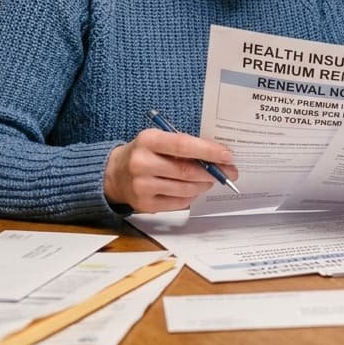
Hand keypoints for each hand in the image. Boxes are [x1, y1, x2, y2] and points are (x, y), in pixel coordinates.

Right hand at [104, 129, 237, 213]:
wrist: (114, 174)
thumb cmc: (144, 153)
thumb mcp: (158, 139)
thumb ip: (184, 145)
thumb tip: (217, 155)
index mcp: (147, 140)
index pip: (183, 145)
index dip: (208, 151)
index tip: (228, 155)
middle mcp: (142, 163)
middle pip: (186, 171)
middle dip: (213, 172)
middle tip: (229, 172)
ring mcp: (142, 186)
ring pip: (185, 188)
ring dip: (204, 184)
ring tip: (212, 180)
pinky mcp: (145, 205)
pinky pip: (179, 202)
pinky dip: (192, 195)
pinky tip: (195, 189)